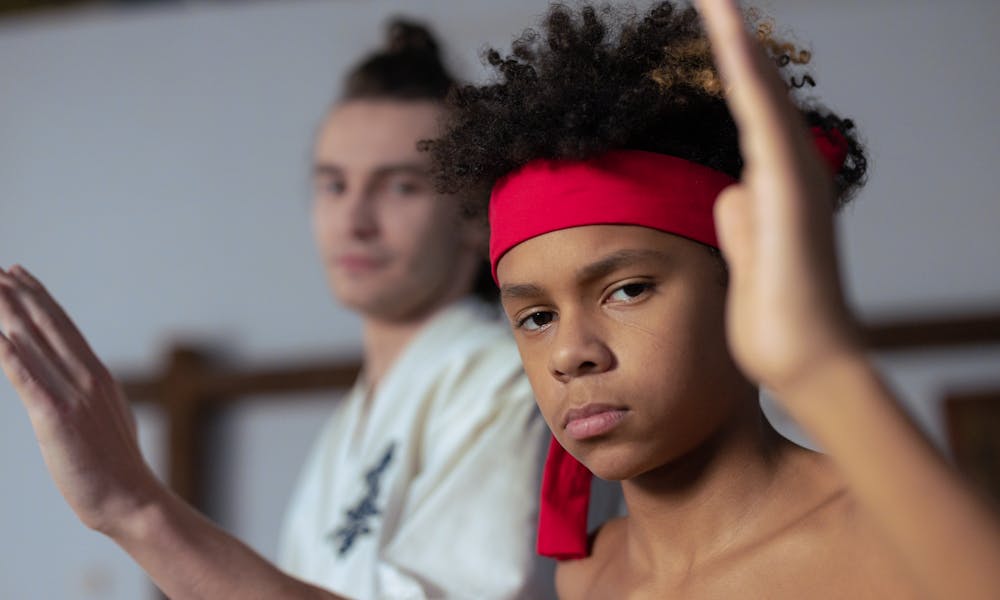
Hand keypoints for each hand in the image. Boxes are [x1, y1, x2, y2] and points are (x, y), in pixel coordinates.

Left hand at [0, 265, 159, 533]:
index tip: (21, 275)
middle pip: (47, 326)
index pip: (65, 327)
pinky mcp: (57, 419)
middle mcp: (88, 378)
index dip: (40, 298)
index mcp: (100, 377)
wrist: (133, 499)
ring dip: (7, 314)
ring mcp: (74, 397)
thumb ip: (93, 396)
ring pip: (34, 345)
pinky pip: (28, 381)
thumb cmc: (119, 469)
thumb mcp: (110, 420)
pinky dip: (11, 356)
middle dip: (18, 295)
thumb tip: (86, 384)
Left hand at [695, 0, 862, 395]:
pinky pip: (761, 116)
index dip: (733, 75)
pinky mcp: (787, 187)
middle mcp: (791, 173)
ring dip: (736, 42)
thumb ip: (741, 221)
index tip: (711, 34)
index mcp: (776, 187)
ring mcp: (793, 177)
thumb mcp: (746, 259)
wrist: (807, 359)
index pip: (749, 118)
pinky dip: (745, 72)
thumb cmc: (776, 320)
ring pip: (761, 94)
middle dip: (735, 45)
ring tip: (714, 0)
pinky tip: (727, 34)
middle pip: (758, 95)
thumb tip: (732, 192)